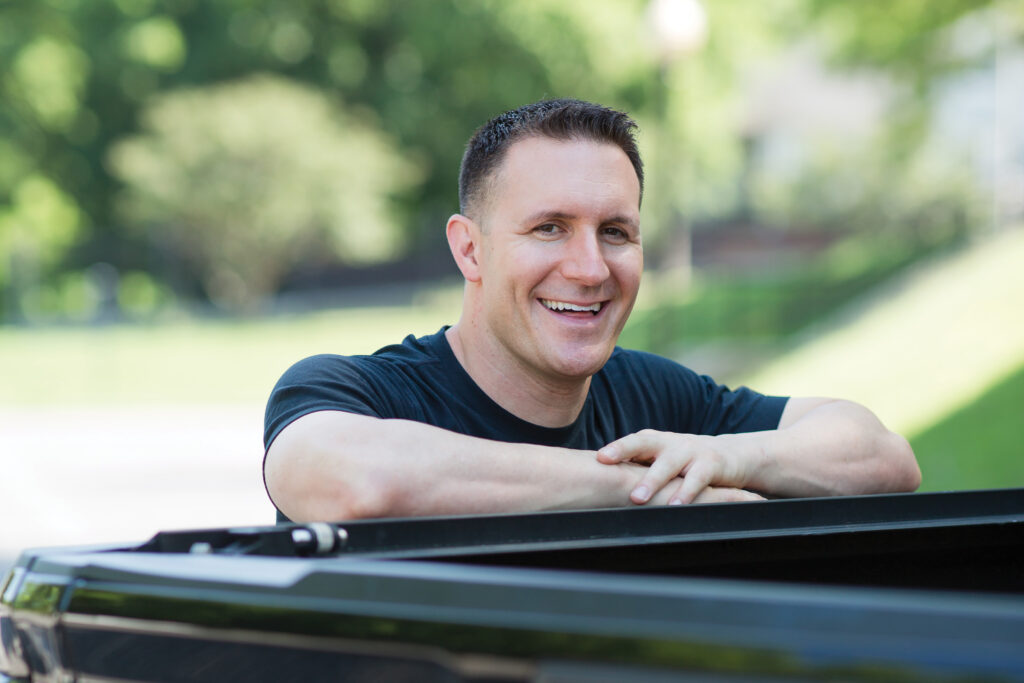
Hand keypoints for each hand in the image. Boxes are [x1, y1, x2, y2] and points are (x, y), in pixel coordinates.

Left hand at [597, 429, 755, 504]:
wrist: (731, 455)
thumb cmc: (686, 462)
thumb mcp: (663, 459)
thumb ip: (639, 467)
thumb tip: (605, 483)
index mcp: (655, 441)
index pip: (632, 442)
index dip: (616, 448)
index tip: (599, 458)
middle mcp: (670, 443)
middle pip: (644, 444)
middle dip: (624, 452)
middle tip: (606, 465)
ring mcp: (690, 451)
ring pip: (668, 464)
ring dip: (652, 481)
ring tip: (638, 499)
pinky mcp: (710, 464)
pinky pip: (696, 479)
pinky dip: (685, 493)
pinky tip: (675, 506)